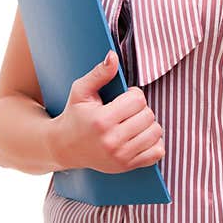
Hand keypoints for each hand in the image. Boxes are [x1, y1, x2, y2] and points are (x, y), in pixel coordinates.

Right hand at [47, 50, 164, 173]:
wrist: (65, 147)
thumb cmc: (74, 116)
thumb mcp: (80, 91)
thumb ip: (99, 74)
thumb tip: (113, 56)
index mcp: (101, 120)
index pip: (138, 100)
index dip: (133, 94)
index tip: (124, 98)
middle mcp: (112, 140)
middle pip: (148, 115)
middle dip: (140, 109)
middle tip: (126, 111)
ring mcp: (121, 156)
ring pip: (155, 132)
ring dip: (148, 124)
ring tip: (133, 122)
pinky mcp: (127, 166)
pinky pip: (157, 152)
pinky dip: (154, 142)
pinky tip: (140, 136)